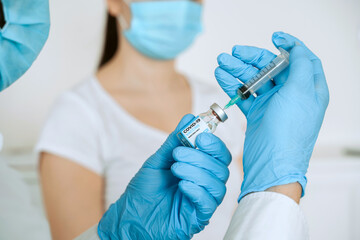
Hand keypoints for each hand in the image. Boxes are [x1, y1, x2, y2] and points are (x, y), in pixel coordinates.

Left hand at [98, 115, 231, 238]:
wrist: (131, 216)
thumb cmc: (145, 189)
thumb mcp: (158, 160)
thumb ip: (175, 141)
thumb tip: (189, 118)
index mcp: (199, 168)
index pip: (219, 154)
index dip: (215, 144)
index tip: (200, 137)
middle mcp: (205, 183)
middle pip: (221, 167)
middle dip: (201, 157)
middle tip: (179, 154)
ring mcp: (203, 200)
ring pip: (217, 184)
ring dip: (197, 172)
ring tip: (175, 168)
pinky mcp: (198, 216)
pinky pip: (209, 203)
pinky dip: (197, 190)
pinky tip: (182, 185)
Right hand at [215, 32, 328, 199]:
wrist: (271, 165)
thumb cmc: (289, 131)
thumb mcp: (300, 93)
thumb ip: (301, 67)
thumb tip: (296, 49)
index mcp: (308, 88)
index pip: (300, 58)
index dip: (288, 45)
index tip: (274, 37)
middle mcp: (291, 95)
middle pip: (271, 67)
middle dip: (251, 58)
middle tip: (232, 53)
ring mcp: (273, 104)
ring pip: (254, 80)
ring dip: (237, 70)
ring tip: (221, 63)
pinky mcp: (258, 114)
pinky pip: (245, 95)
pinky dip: (233, 85)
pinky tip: (221, 76)